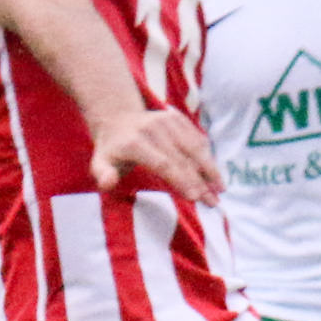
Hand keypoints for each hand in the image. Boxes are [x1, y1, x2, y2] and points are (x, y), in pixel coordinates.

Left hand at [91, 108, 221, 202]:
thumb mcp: (99, 162)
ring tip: (221, 190)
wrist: (117, 118)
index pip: (164, 164)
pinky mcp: (177, 118)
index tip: (196, 198)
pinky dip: (207, 156)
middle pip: (183, 158)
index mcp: (134, 142)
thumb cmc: (111, 150)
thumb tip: (107, 182)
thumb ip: (102, 174)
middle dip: (200, 182)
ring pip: (194, 147)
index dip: (182, 180)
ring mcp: (167, 120)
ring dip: (210, 169)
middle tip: (213, 202)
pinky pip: (196, 138)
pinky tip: (214, 174)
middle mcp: (153, 128)